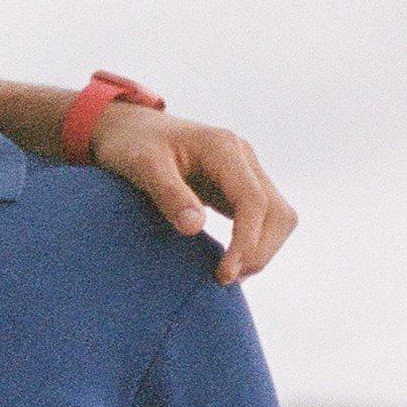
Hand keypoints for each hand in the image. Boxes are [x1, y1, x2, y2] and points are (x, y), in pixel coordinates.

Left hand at [90, 105, 295, 283]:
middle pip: (277, 212)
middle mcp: (243, 157)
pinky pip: (261, 216)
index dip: (246, 241)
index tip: (224, 274)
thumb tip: (195, 228)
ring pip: (277, 216)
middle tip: (224, 279)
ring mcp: (245, 170)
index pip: (253, 201)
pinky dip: (252, 240)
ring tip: (227, 274)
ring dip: (261, 248)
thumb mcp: (141, 165)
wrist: (129, 127)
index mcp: (224, 148)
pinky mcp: (238, 184)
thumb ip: (168, 194)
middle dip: (259, 250)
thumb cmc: (131, 145)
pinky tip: (230, 260)